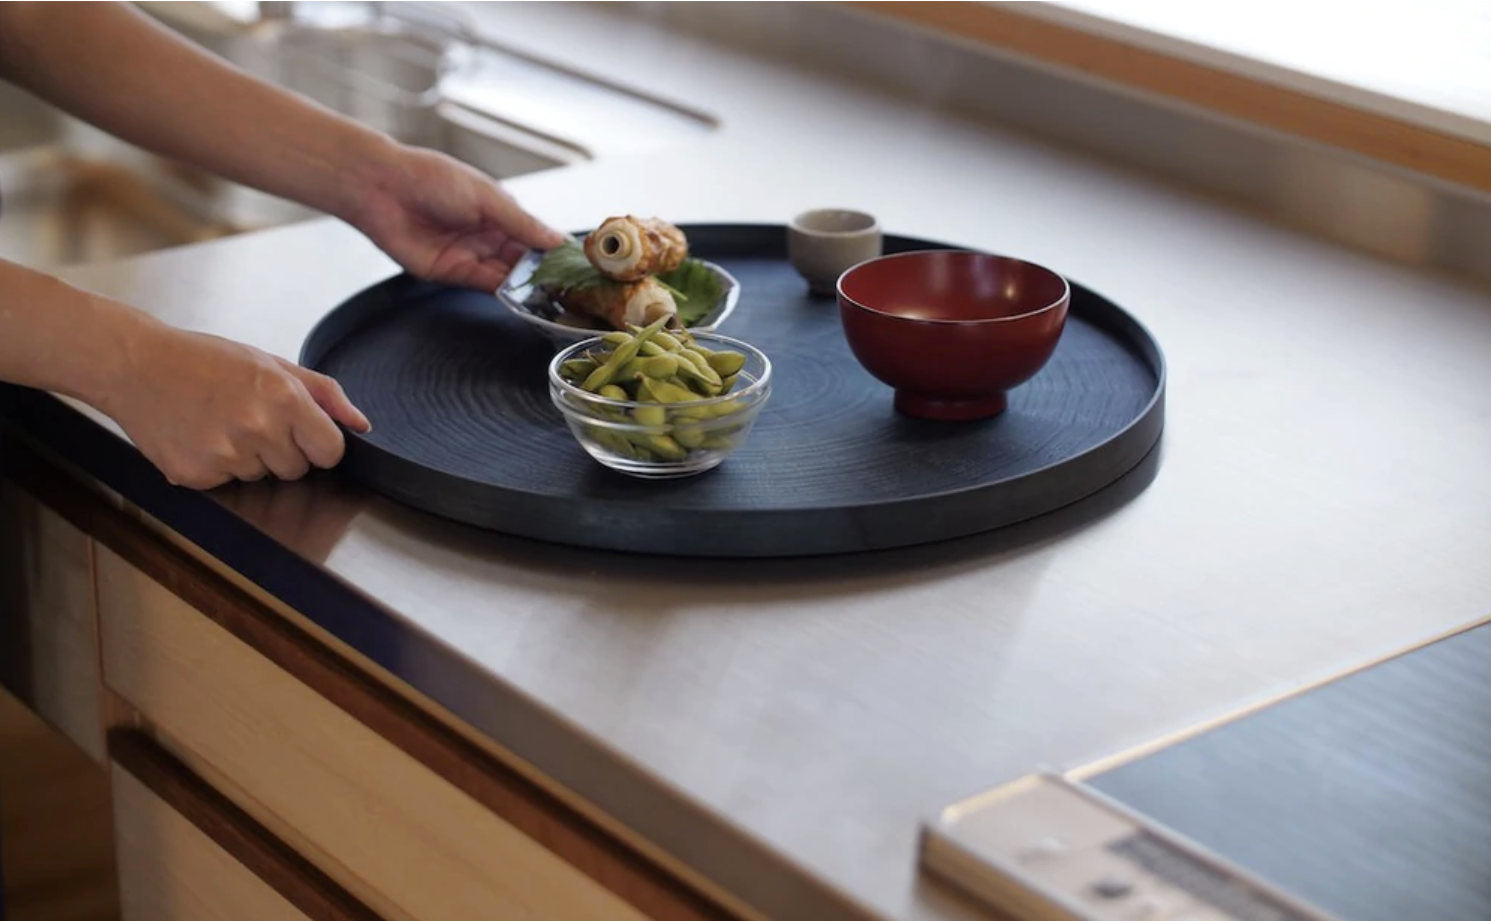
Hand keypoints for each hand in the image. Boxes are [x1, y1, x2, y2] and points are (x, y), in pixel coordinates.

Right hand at [99, 323, 370, 489]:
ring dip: (249, 458)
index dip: (319, 445)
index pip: (331, 452)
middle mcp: (257, 430)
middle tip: (249, 418)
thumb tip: (361, 425)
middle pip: (297, 469)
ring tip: (219, 422)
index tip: (303, 434)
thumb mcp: (272, 363)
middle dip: (283, 450)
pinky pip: (227, 484)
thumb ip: (325, 394)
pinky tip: (199, 436)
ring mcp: (225, 456)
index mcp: (283, 399)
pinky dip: (217, 467)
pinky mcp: (195, 475)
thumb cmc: (205, 361)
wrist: (136, 366)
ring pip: (262, 478)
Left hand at [349, 144, 563, 290]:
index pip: (534, 235)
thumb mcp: (487, 197)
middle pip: (523, 260)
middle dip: (544, 273)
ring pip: (507, 276)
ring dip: (527, 286)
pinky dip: (504, 293)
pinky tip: (523, 297)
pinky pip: (485, 286)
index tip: (576, 264)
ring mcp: (470, 255)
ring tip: (552, 295)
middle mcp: (487, 235)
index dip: (553, 250)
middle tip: (570, 287)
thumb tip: (557, 239)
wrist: (381, 188)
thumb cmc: (430, 178)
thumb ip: (522, 223)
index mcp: (498, 211)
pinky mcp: (452, 273)